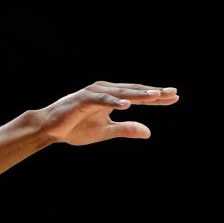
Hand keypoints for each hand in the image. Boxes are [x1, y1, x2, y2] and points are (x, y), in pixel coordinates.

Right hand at [35, 81, 178, 144]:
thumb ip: (126, 129)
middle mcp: (104, 90)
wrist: (49, 128)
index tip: (174, 97)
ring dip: (138, 94)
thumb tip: (149, 132)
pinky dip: (114, 102)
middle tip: (172, 93)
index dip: (155, 97)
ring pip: (120, 93)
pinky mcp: (83, 100)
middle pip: (133, 91)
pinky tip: (127, 104)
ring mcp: (93, 93)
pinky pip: (101, 100)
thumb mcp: (106, 132)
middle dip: (153, 93)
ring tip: (155, 96)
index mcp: (110, 97)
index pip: (137, 96)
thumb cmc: (75, 128)